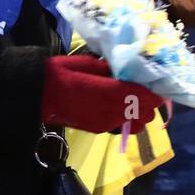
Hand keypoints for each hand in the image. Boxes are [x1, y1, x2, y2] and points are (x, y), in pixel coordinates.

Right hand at [41, 55, 162, 132]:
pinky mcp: (98, 130)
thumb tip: (129, 69)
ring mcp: (104, 123)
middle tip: (148, 87)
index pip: (142, 96)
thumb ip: (110, 69)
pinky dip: (128, 118)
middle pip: (144, 112)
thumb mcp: (86, 64)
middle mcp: (109, 111)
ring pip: (136, 124)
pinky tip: (123, 107)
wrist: (35, 95)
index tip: (159, 81)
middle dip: (150, 102)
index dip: (154, 90)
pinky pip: (122, 126)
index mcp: (106, 91)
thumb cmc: (59, 73)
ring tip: (136, 99)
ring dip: (140, 113)